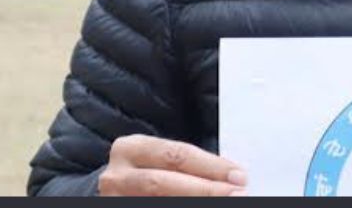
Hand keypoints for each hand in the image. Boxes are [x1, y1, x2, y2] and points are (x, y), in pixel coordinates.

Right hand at [98, 134, 248, 196]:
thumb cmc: (145, 172)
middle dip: (205, 189)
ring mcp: (114, 198)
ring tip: (223, 203)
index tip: (239, 176)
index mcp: (131, 148)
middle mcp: (118, 175)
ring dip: (196, 202)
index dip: (211, 165)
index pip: (177, 154)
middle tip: (237, 193)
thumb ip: (187, 165)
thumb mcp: (159, 160)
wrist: (113, 195)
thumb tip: (230, 177)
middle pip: (164, 182)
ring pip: (158, 201)